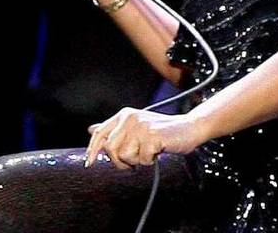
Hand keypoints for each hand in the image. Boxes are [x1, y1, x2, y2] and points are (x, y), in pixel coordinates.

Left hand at [84, 107, 207, 169]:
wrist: (189, 128)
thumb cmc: (162, 131)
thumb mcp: (135, 127)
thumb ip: (115, 129)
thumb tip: (92, 130)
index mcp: (124, 115)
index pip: (100, 133)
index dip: (92, 149)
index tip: (89, 163)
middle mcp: (130, 118)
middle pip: (110, 148)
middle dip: (120, 161)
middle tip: (134, 161)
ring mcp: (141, 126)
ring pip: (125, 156)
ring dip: (137, 161)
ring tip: (148, 152)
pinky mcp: (152, 136)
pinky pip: (142, 160)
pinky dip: (149, 161)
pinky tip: (157, 151)